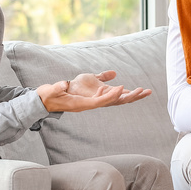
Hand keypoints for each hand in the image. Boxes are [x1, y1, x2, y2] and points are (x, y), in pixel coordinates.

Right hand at [37, 70, 151, 112]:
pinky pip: (108, 96)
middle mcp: (90, 104)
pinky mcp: (91, 98)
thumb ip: (57, 88)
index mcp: (82, 104)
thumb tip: (62, 85)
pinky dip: (118, 93)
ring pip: (114, 100)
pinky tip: (125, 88)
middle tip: (144, 91)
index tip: (122, 88)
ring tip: (144, 91)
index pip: (100, 101)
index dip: (111, 96)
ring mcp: (91, 102)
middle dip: (128, 97)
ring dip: (129, 96)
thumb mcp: (50, 91)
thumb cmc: (48, 96)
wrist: (46, 101)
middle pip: (113, 102)